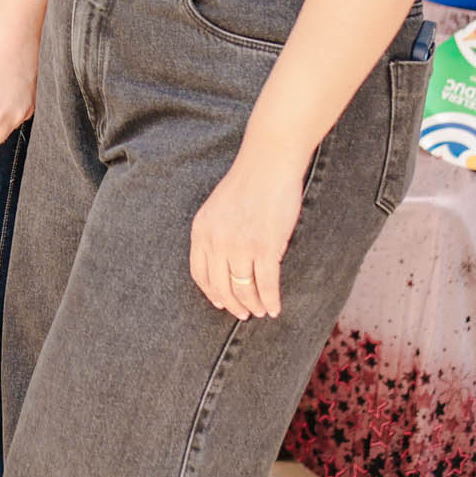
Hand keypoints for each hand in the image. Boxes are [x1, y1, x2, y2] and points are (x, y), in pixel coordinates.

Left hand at [190, 145, 304, 319]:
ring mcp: (240, 246)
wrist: (268, 164)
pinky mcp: (265, 247)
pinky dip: (271, 300)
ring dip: (253, 305)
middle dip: (233, 305)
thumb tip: (224, 263)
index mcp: (201, 231)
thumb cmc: (247, 183)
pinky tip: (275, 307)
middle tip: (244, 313)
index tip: (220, 302)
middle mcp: (216, 241)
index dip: (211, 292)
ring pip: (244, 290)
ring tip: (261, 311)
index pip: (200, 274)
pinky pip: (266, 285)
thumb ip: (215, 233)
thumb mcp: (217, 208)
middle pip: (221, 287)